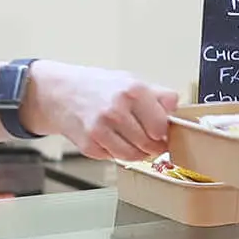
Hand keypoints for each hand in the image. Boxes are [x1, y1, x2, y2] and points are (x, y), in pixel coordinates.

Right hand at [25, 61, 178, 161]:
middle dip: (154, 145)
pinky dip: (118, 153)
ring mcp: (101, 130)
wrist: (61, 93)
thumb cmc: (98, 87)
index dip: (166, 133)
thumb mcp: (131, 80)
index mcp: (132, 91)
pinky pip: (115, 158)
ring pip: (134, 156)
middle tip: (153, 141)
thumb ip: (158, 95)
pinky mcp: (90, 146)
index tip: (165, 134)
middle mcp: (116, 110)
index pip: (162, 126)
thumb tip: (177, 109)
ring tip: (136, 142)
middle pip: (150, 143)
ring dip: (139, 153)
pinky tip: (114, 140)